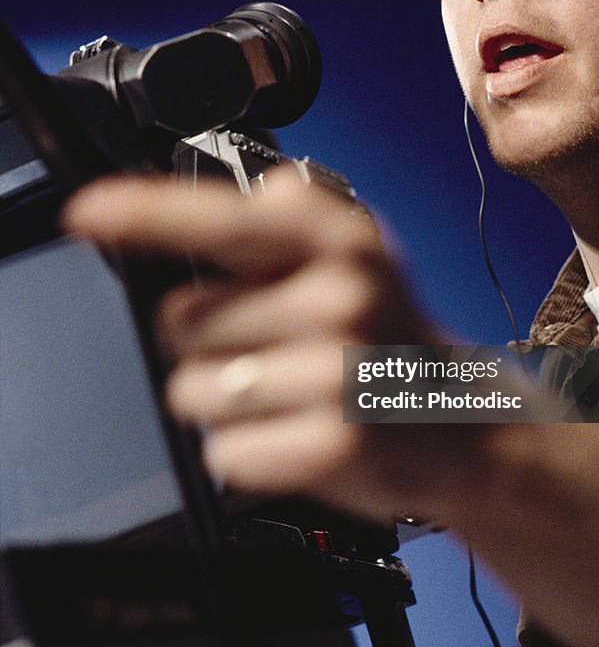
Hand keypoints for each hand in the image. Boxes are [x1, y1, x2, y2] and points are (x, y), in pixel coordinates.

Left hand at [62, 170, 462, 521]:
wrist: (461, 423)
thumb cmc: (390, 337)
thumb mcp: (358, 256)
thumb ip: (292, 219)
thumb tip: (247, 196)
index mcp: (342, 239)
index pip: (224, 217)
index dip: (145, 212)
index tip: (89, 212)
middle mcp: (341, 295)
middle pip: (183, 319)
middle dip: (210, 339)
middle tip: (277, 347)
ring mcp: (339, 373)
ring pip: (195, 391)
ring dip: (227, 400)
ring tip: (291, 392)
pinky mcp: (334, 447)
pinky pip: (226, 451)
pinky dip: (250, 450)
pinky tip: (301, 433)